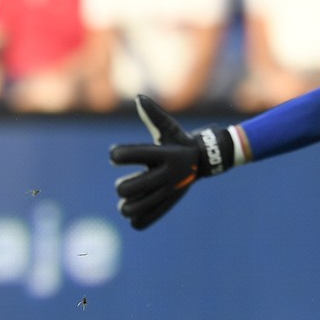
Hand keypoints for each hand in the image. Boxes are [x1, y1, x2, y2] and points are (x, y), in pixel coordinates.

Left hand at [109, 95, 236, 230]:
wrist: (203, 162)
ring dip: (126, 205)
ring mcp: (166, 193)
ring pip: (131, 208)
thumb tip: (139, 97)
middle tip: (124, 182)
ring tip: (129, 198)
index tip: (115, 155)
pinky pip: (141, 222)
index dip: (117, 155)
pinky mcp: (166, 206)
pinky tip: (137, 208)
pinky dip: (135, 218)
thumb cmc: (178, 141)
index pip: (131, 155)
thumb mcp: (168, 127)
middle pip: (125, 188)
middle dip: (121, 185)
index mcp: (164, 155)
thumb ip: (153, 115)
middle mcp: (166, 175)